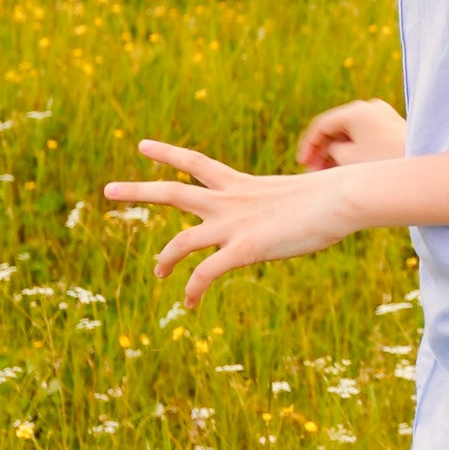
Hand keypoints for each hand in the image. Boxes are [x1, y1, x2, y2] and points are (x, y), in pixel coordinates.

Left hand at [103, 139, 362, 307]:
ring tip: (156, 272)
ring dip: (164, 258)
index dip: (166, 154)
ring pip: (181, 240)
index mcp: (239, 184)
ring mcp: (233, 225)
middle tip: (107, 190)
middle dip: (137, 190)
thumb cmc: (332, 196)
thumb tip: (297, 211)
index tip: (142, 145)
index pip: (194, 161)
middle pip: (172, 192)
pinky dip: (193, 289)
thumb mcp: (298, 196)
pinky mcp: (244, 250)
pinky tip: (189, 304)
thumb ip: (281, 205)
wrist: (340, 199)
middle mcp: (228, 201)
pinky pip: (206, 274)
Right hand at [297, 97, 408, 172]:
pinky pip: (365, 138)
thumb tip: (329, 149)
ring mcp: (383, 116)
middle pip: (337, 128)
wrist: (424, 171)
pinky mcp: (392, 129)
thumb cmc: (385, 164)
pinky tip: (345, 169)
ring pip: (351, 134)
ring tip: (327, 174)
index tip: (301, 164)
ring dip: (337, 152)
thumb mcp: (348, 159)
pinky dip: (353, 151)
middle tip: (312, 172)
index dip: (309, 145)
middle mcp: (370, 108)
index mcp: (356, 110)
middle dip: (323, 150)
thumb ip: (330, 150)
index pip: (322, 125)